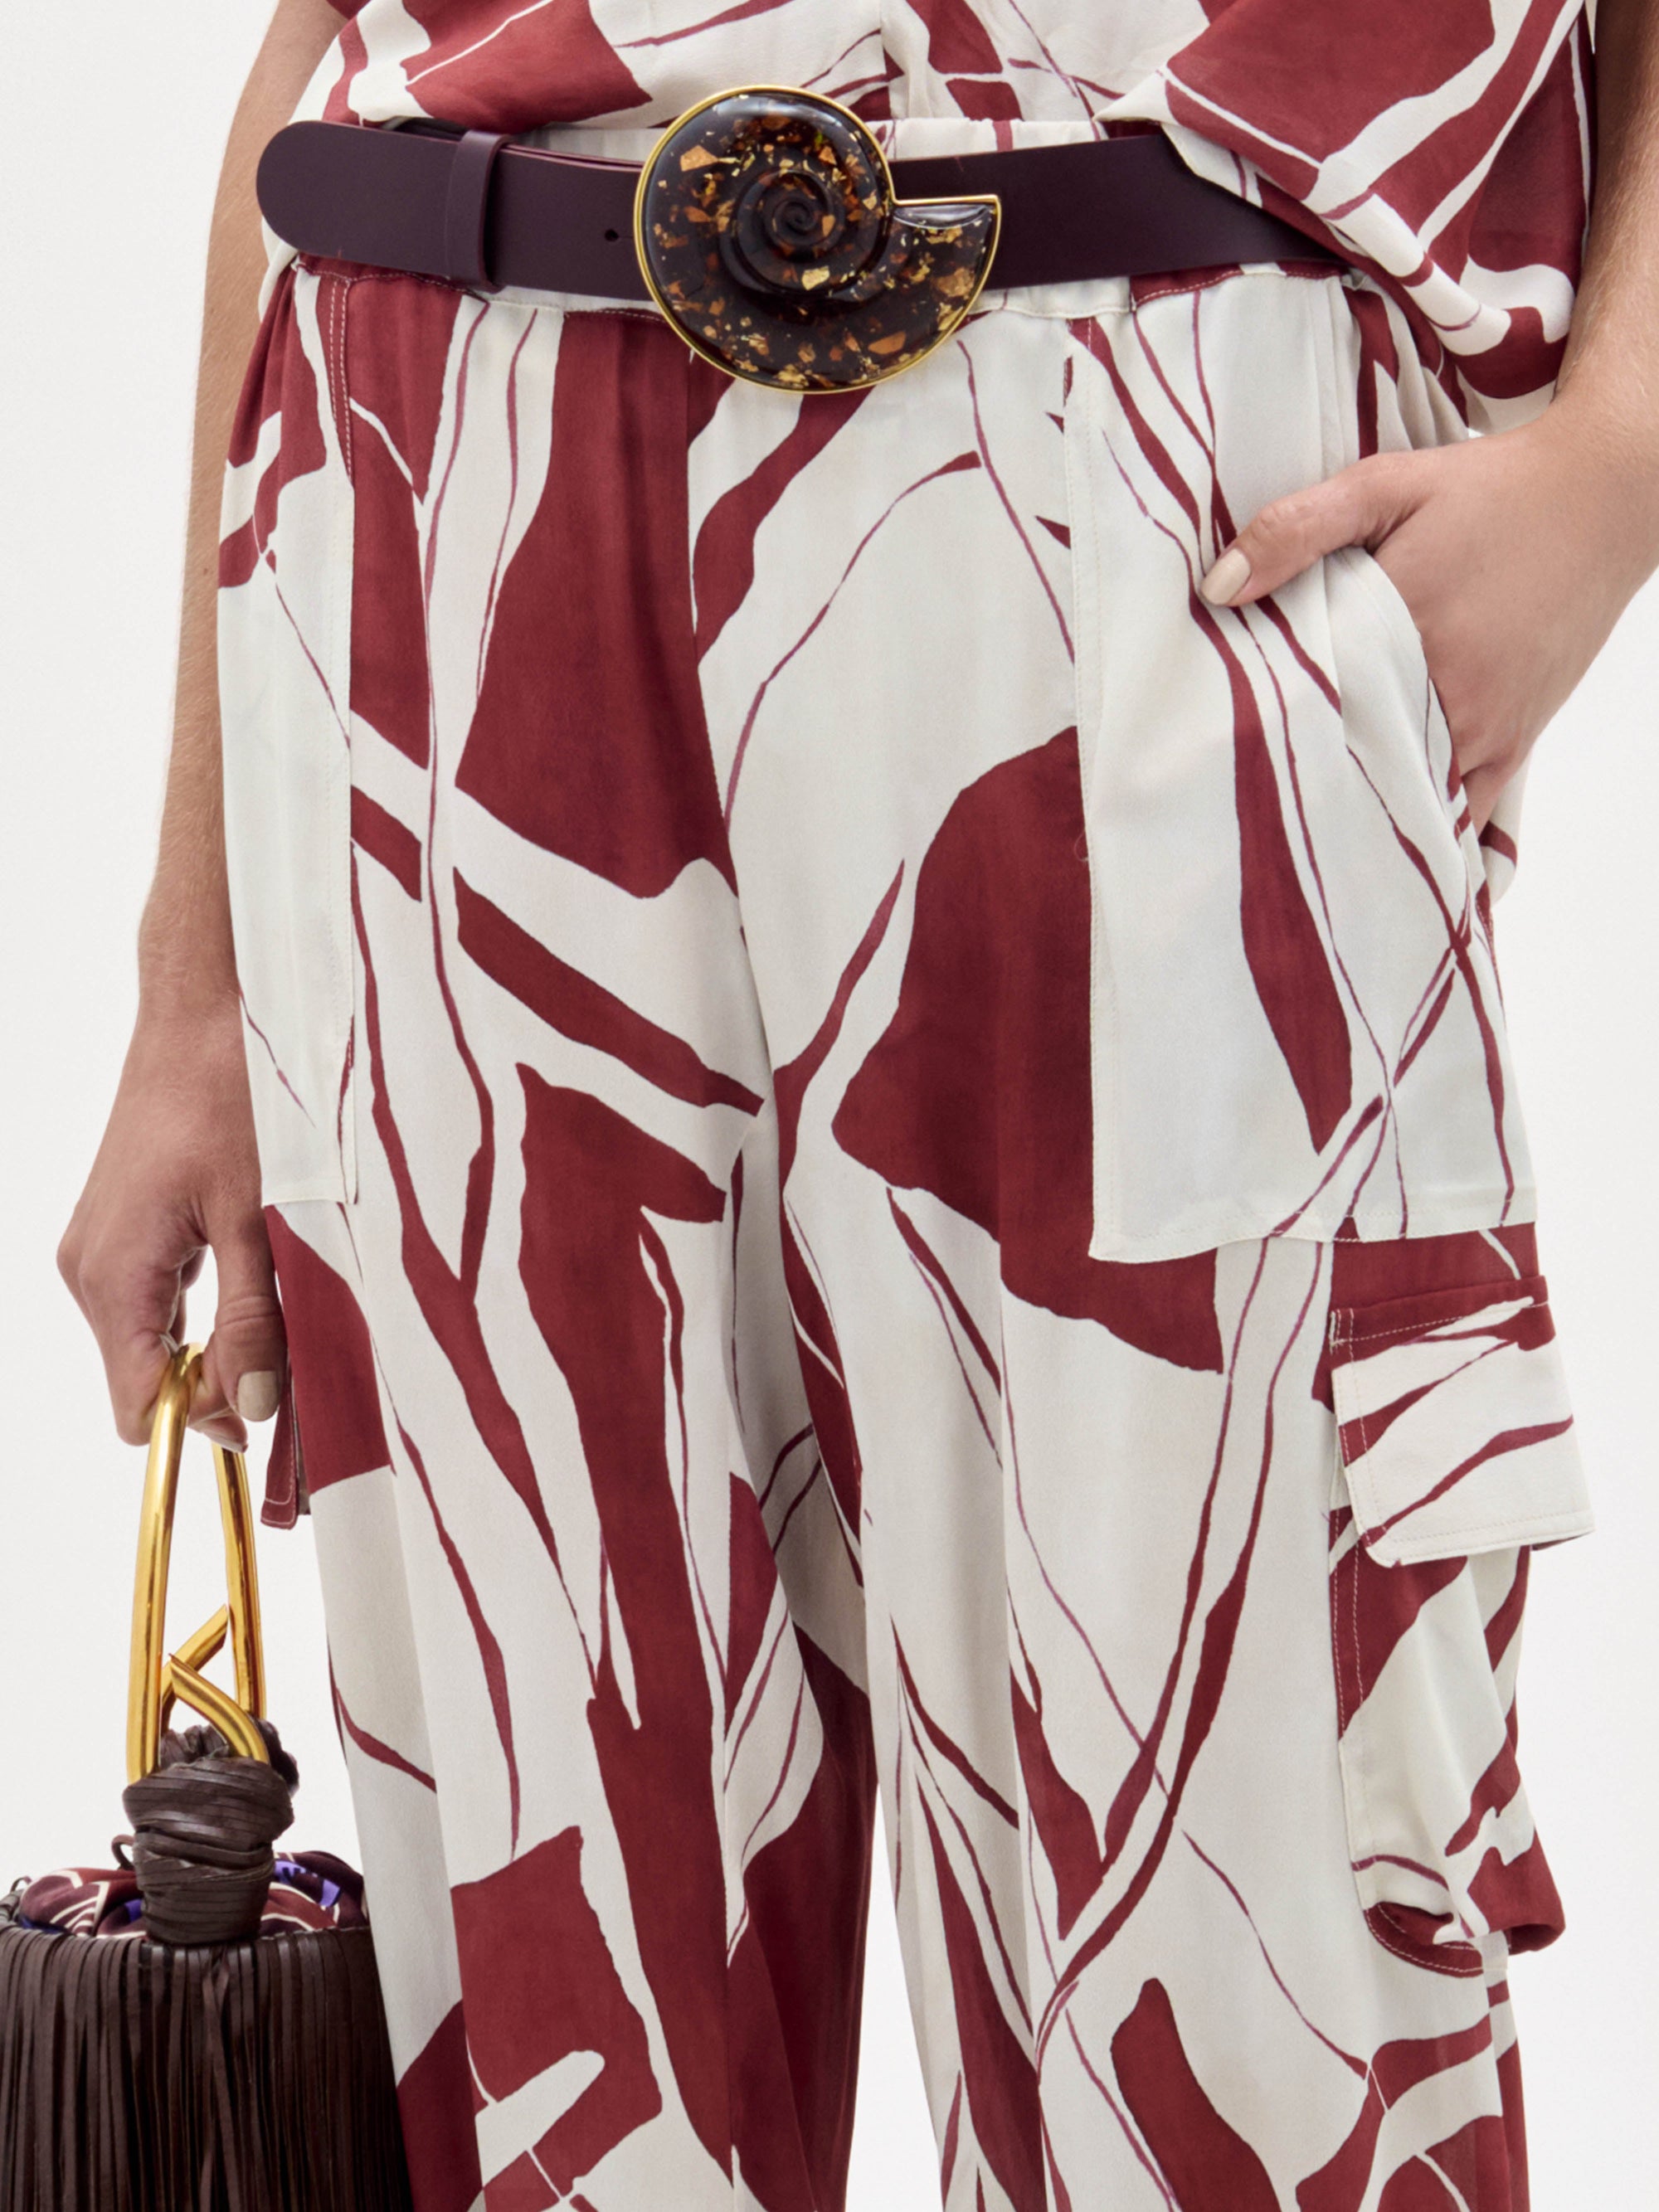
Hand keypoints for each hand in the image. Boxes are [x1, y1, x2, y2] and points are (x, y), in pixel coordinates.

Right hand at [58, 993, 285, 1450]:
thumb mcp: (260, 1213)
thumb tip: (250, 1407)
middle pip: (149, 1377)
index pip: (141, 1405)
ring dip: (222, 1342)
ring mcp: (106, 1246)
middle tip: (301, 1359)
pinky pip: (164, 1297)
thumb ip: (253, 1317)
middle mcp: (95, 1268)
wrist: (206, 1007)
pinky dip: (212, 1306)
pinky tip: (261, 1275)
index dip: (205, 1421)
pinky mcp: (129, 1225)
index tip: (276, 1417)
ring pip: (160, 1338)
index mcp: (116, 1274)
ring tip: (288, 1309)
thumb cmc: (234, 1093)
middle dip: (222, 1384)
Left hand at [1198, 406, 1657, 830]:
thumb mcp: (1386, 484)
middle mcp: (1451, 685)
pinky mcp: (1515, 745)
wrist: (1600, 500)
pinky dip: (1416, 826)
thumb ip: (1299, 528)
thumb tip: (1220, 588)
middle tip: (1240, 785)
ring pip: (1400, 792)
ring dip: (1352, 803)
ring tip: (1294, 813)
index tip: (1217, 739)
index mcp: (1406, 620)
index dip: (1259, 723)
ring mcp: (1487, 724)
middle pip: (1349, 755)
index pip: (1309, 698)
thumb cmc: (1487, 490)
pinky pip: (1461, 812)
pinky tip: (1372, 838)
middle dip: (1297, 772)